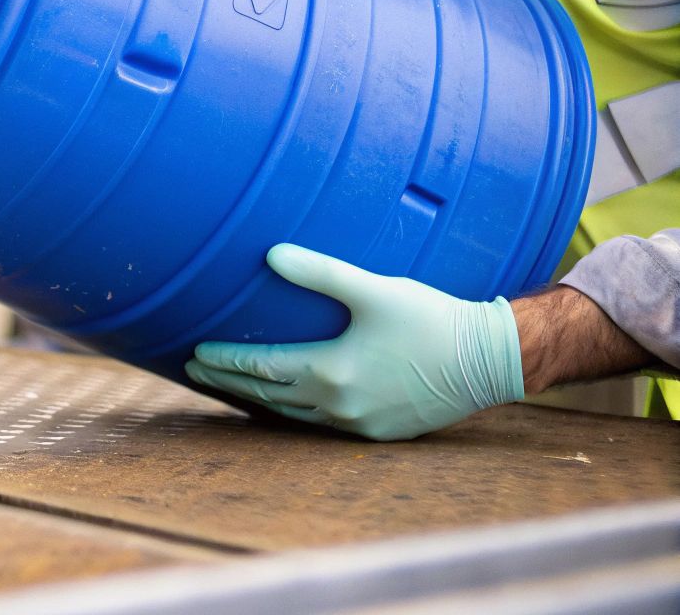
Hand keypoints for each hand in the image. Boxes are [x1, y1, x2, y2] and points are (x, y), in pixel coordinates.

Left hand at [185, 244, 523, 440]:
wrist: (490, 360)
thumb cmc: (432, 320)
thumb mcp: (374, 289)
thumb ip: (321, 272)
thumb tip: (271, 254)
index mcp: (330, 373)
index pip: (260, 368)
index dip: (225, 358)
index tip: (194, 351)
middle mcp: (338, 406)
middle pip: (267, 395)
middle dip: (228, 380)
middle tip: (195, 369)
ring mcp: (358, 424)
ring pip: (291, 415)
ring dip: (258, 399)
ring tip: (231, 385)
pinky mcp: (379, 432)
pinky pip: (321, 424)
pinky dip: (293, 412)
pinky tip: (287, 402)